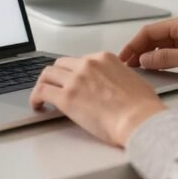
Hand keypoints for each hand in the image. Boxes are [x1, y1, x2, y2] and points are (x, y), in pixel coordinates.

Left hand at [29, 52, 166, 146]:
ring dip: (43, 84)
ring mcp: (75, 79)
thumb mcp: (132, 79)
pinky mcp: (66, 97)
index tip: (71, 81)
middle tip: (55, 88)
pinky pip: (42, 91)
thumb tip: (112, 84)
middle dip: (57, 76)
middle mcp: (87, 64)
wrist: (139, 119)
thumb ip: (117, 76)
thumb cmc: (142, 106)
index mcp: (104, 58)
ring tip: (42, 97)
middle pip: (61, 64)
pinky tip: (38, 106)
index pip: (79, 60)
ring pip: (47, 74)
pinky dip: (36, 97)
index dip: (73, 73)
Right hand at [119, 14, 177, 83]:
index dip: (133, 45)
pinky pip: (173, 52)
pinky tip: (157, 68)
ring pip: (163, 45)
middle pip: (154, 37)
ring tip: (138, 69)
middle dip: (139, 50)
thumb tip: (145, 58)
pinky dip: (162, 59)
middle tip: (127, 65)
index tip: (123, 57)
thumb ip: (166, 58)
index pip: (149, 32)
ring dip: (150, 55)